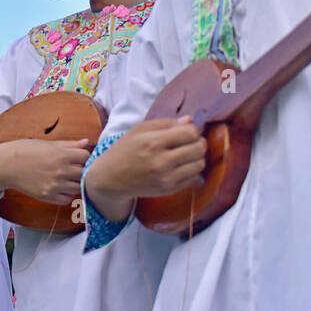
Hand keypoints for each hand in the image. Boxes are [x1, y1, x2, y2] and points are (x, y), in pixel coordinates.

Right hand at [0, 138, 92, 203]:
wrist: (7, 165)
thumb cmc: (26, 150)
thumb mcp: (48, 144)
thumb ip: (69, 145)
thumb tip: (86, 142)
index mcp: (62, 155)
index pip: (86, 156)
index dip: (83, 156)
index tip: (77, 157)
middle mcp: (61, 171)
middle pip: (84, 173)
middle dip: (81, 170)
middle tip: (73, 168)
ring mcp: (55, 185)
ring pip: (78, 188)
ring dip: (75, 183)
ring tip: (67, 178)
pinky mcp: (48, 196)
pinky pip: (67, 199)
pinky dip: (66, 194)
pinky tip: (60, 187)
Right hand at [93, 118, 207, 200]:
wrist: (110, 178)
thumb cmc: (124, 150)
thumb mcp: (139, 130)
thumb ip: (166, 123)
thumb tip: (190, 120)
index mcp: (153, 142)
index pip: (191, 133)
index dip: (193, 130)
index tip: (186, 132)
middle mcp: (162, 161)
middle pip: (199, 148)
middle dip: (198, 142)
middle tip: (189, 142)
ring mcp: (166, 178)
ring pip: (199, 164)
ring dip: (197, 157)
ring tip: (186, 155)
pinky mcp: (168, 190)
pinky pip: (193, 178)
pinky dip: (192, 171)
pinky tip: (181, 167)